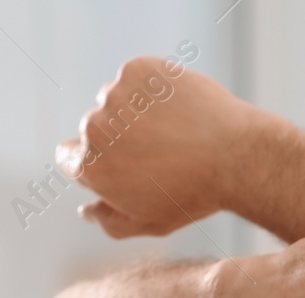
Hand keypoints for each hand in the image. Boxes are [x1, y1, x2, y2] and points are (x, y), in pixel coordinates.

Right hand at [56, 57, 266, 236]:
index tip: (123, 163)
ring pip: (116, 101)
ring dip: (135, 111)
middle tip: (162, 151)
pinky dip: (153, 88)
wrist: (236, 156)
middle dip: (119, 138)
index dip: (96, 161)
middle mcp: (93, 128)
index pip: (68, 157)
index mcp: (89, 166)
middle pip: (94, 128)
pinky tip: (181, 109)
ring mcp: (115, 95)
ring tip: (176, 131)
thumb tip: (86, 210)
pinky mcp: (137, 69)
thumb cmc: (194, 195)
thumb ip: (110, 221)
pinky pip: (137, 77)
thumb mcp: (150, 222)